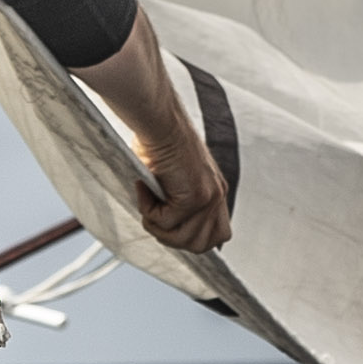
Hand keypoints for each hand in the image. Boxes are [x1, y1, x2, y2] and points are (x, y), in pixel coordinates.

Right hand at [68, 8, 231, 252]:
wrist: (156, 118)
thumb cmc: (155, 140)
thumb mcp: (170, 178)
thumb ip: (174, 200)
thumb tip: (163, 224)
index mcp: (215, 189)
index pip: (218, 235)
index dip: (192, 238)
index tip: (170, 228)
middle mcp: (218, 194)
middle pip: (202, 245)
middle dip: (173, 238)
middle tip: (153, 214)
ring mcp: (209, 196)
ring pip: (183, 239)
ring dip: (158, 225)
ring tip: (148, 198)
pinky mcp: (195, 196)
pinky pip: (165, 223)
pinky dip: (148, 209)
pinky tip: (145, 184)